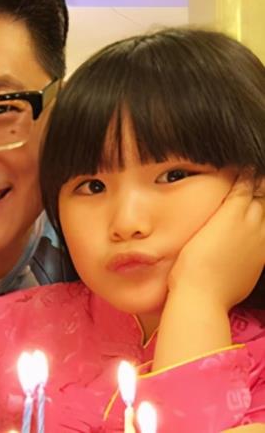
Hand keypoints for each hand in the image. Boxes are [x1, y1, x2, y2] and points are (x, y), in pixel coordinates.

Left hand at [153, 172, 264, 368]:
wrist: (201, 296)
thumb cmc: (209, 292)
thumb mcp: (232, 278)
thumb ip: (235, 265)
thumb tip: (229, 266)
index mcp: (262, 252)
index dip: (262, 207)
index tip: (257, 201)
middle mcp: (263, 235)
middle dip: (262, 192)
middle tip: (258, 180)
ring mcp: (250, 224)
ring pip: (260, 193)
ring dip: (255, 180)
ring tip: (251, 169)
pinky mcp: (231, 215)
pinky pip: (243, 185)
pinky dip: (243, 173)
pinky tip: (239, 163)